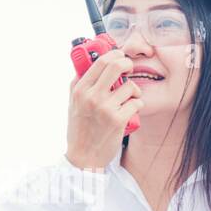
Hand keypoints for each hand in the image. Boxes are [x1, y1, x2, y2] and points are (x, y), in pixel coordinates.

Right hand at [65, 48, 142, 169]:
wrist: (84, 155)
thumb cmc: (80, 129)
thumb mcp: (73, 102)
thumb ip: (79, 83)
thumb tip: (88, 63)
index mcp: (80, 89)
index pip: (100, 62)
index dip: (114, 54)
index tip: (120, 55)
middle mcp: (92, 96)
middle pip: (116, 66)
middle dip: (127, 63)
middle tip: (130, 68)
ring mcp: (106, 108)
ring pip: (130, 86)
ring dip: (135, 90)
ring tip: (131, 97)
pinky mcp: (118, 120)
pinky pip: (137, 103)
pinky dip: (138, 104)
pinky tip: (132, 110)